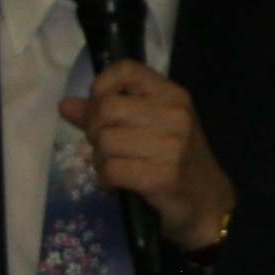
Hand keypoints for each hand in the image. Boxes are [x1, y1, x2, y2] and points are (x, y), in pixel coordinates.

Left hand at [66, 61, 237, 250]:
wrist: (208, 205)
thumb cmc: (176, 163)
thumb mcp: (149, 130)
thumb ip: (107, 115)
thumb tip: (65, 105)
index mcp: (173, 96)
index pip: (127, 70)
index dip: (101, 86)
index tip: (99, 110)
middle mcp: (175, 114)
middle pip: (107, 108)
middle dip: (94, 132)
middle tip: (105, 150)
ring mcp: (172, 145)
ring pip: (105, 141)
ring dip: (99, 161)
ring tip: (113, 170)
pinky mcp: (164, 176)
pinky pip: (112, 170)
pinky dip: (105, 181)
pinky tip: (115, 186)